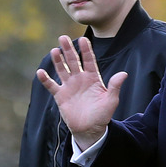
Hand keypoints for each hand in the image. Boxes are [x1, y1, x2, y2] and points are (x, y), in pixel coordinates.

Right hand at [37, 35, 127, 150]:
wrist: (90, 129)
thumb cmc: (103, 114)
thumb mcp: (111, 100)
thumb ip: (115, 86)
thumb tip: (124, 73)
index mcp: (93, 78)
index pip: (89, 60)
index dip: (86, 50)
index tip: (83, 39)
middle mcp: (80, 79)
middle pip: (73, 61)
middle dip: (68, 49)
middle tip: (63, 37)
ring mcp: (69, 86)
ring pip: (62, 70)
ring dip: (57, 60)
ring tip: (54, 50)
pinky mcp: (60, 96)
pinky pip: (51, 85)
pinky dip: (46, 79)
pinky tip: (41, 72)